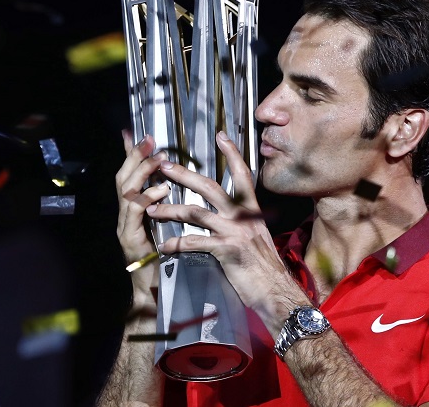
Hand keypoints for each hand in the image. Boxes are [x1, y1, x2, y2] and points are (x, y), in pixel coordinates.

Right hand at [115, 130, 168, 307]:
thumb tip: (174, 182)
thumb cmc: (168, 260)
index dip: (131, 154)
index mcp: (135, 211)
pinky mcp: (130, 241)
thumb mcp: (168, 226)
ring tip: (158, 159)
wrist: (157, 294)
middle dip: (135, 156)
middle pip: (123, 179)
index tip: (135, 132)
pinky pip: (135, 215)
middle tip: (149, 140)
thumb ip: (167, 205)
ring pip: (126, 193)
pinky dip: (147, 200)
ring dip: (141, 174)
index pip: (130, 176)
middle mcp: (125, 217)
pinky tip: (161, 191)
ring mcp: (125, 228)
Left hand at [146, 132, 305, 329]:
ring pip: (196, 212)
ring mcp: (235, 232)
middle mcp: (244, 216)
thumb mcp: (258, 238)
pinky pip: (194, 242)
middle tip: (164, 166)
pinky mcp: (226, 250)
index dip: (232, 154)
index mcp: (252, 210)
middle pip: (210, 187)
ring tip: (151, 209)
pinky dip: (176, 243)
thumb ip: (245, 224)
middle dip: (184, 175)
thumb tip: (233, 216)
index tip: (221, 136)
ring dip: (170, 210)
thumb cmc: (266, 268)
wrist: (277, 292)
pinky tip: (164, 246)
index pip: (242, 174)